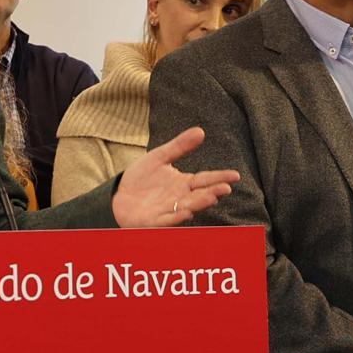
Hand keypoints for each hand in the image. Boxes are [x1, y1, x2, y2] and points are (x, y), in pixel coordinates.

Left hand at [110, 127, 239, 227]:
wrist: (117, 196)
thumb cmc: (141, 178)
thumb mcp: (159, 157)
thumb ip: (179, 146)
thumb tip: (201, 131)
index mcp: (185, 183)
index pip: (206, 179)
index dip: (220, 177)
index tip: (235, 175)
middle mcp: (181, 198)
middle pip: (200, 195)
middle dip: (213, 192)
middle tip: (225, 188)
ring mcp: (169, 210)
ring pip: (188, 207)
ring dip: (199, 204)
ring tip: (211, 197)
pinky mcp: (155, 221)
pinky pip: (167, 220)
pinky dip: (176, 217)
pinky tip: (186, 211)